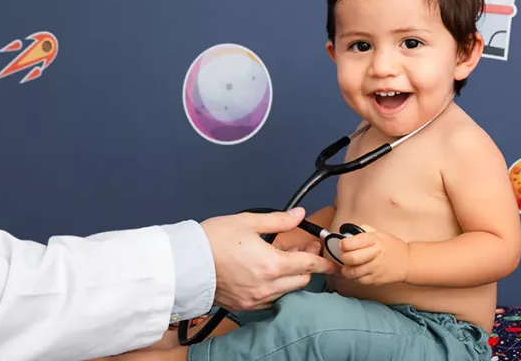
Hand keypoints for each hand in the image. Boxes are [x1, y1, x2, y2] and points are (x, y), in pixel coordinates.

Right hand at [201, 208, 338, 310]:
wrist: (186, 261)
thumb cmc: (213, 240)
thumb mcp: (248, 222)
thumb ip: (279, 220)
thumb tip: (299, 215)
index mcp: (272, 265)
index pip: (309, 266)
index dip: (324, 263)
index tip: (333, 263)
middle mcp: (267, 286)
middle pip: (301, 280)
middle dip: (306, 266)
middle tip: (302, 250)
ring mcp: (255, 299)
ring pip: (286, 291)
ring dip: (290, 276)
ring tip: (282, 258)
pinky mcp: (244, 305)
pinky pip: (270, 300)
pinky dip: (275, 288)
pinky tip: (268, 274)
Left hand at [337, 225, 408, 284]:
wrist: (408, 261)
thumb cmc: (392, 246)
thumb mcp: (380, 233)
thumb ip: (364, 231)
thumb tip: (348, 232)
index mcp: (376, 240)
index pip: (354, 242)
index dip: (344, 244)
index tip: (343, 244)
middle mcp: (376, 254)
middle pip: (352, 258)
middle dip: (343, 257)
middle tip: (344, 256)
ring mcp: (376, 268)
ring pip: (353, 272)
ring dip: (346, 269)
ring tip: (348, 265)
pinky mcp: (376, 279)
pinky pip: (359, 280)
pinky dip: (354, 277)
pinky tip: (357, 272)